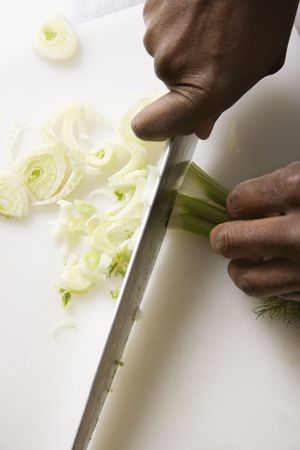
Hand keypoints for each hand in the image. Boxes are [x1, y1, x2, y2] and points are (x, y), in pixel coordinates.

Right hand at [132, 0, 297, 140]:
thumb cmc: (265, 6)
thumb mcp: (259, 65)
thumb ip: (223, 101)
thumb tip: (201, 123)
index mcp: (204, 90)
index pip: (153, 126)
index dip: (157, 128)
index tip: (162, 125)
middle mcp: (173, 67)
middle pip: (168, 86)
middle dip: (189, 74)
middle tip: (216, 49)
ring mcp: (158, 35)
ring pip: (165, 54)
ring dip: (184, 45)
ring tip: (213, 22)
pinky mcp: (151, 9)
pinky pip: (160, 28)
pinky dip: (177, 22)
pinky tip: (200, 8)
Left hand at [210, 162, 299, 300]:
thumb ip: (283, 188)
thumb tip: (251, 205)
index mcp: (297, 188)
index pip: (237, 200)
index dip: (238, 204)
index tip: (244, 206)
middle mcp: (297, 232)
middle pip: (229, 241)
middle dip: (227, 236)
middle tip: (233, 234)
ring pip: (248, 280)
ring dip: (243, 268)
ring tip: (252, 258)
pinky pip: (278, 294)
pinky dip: (274, 282)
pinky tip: (283, 268)